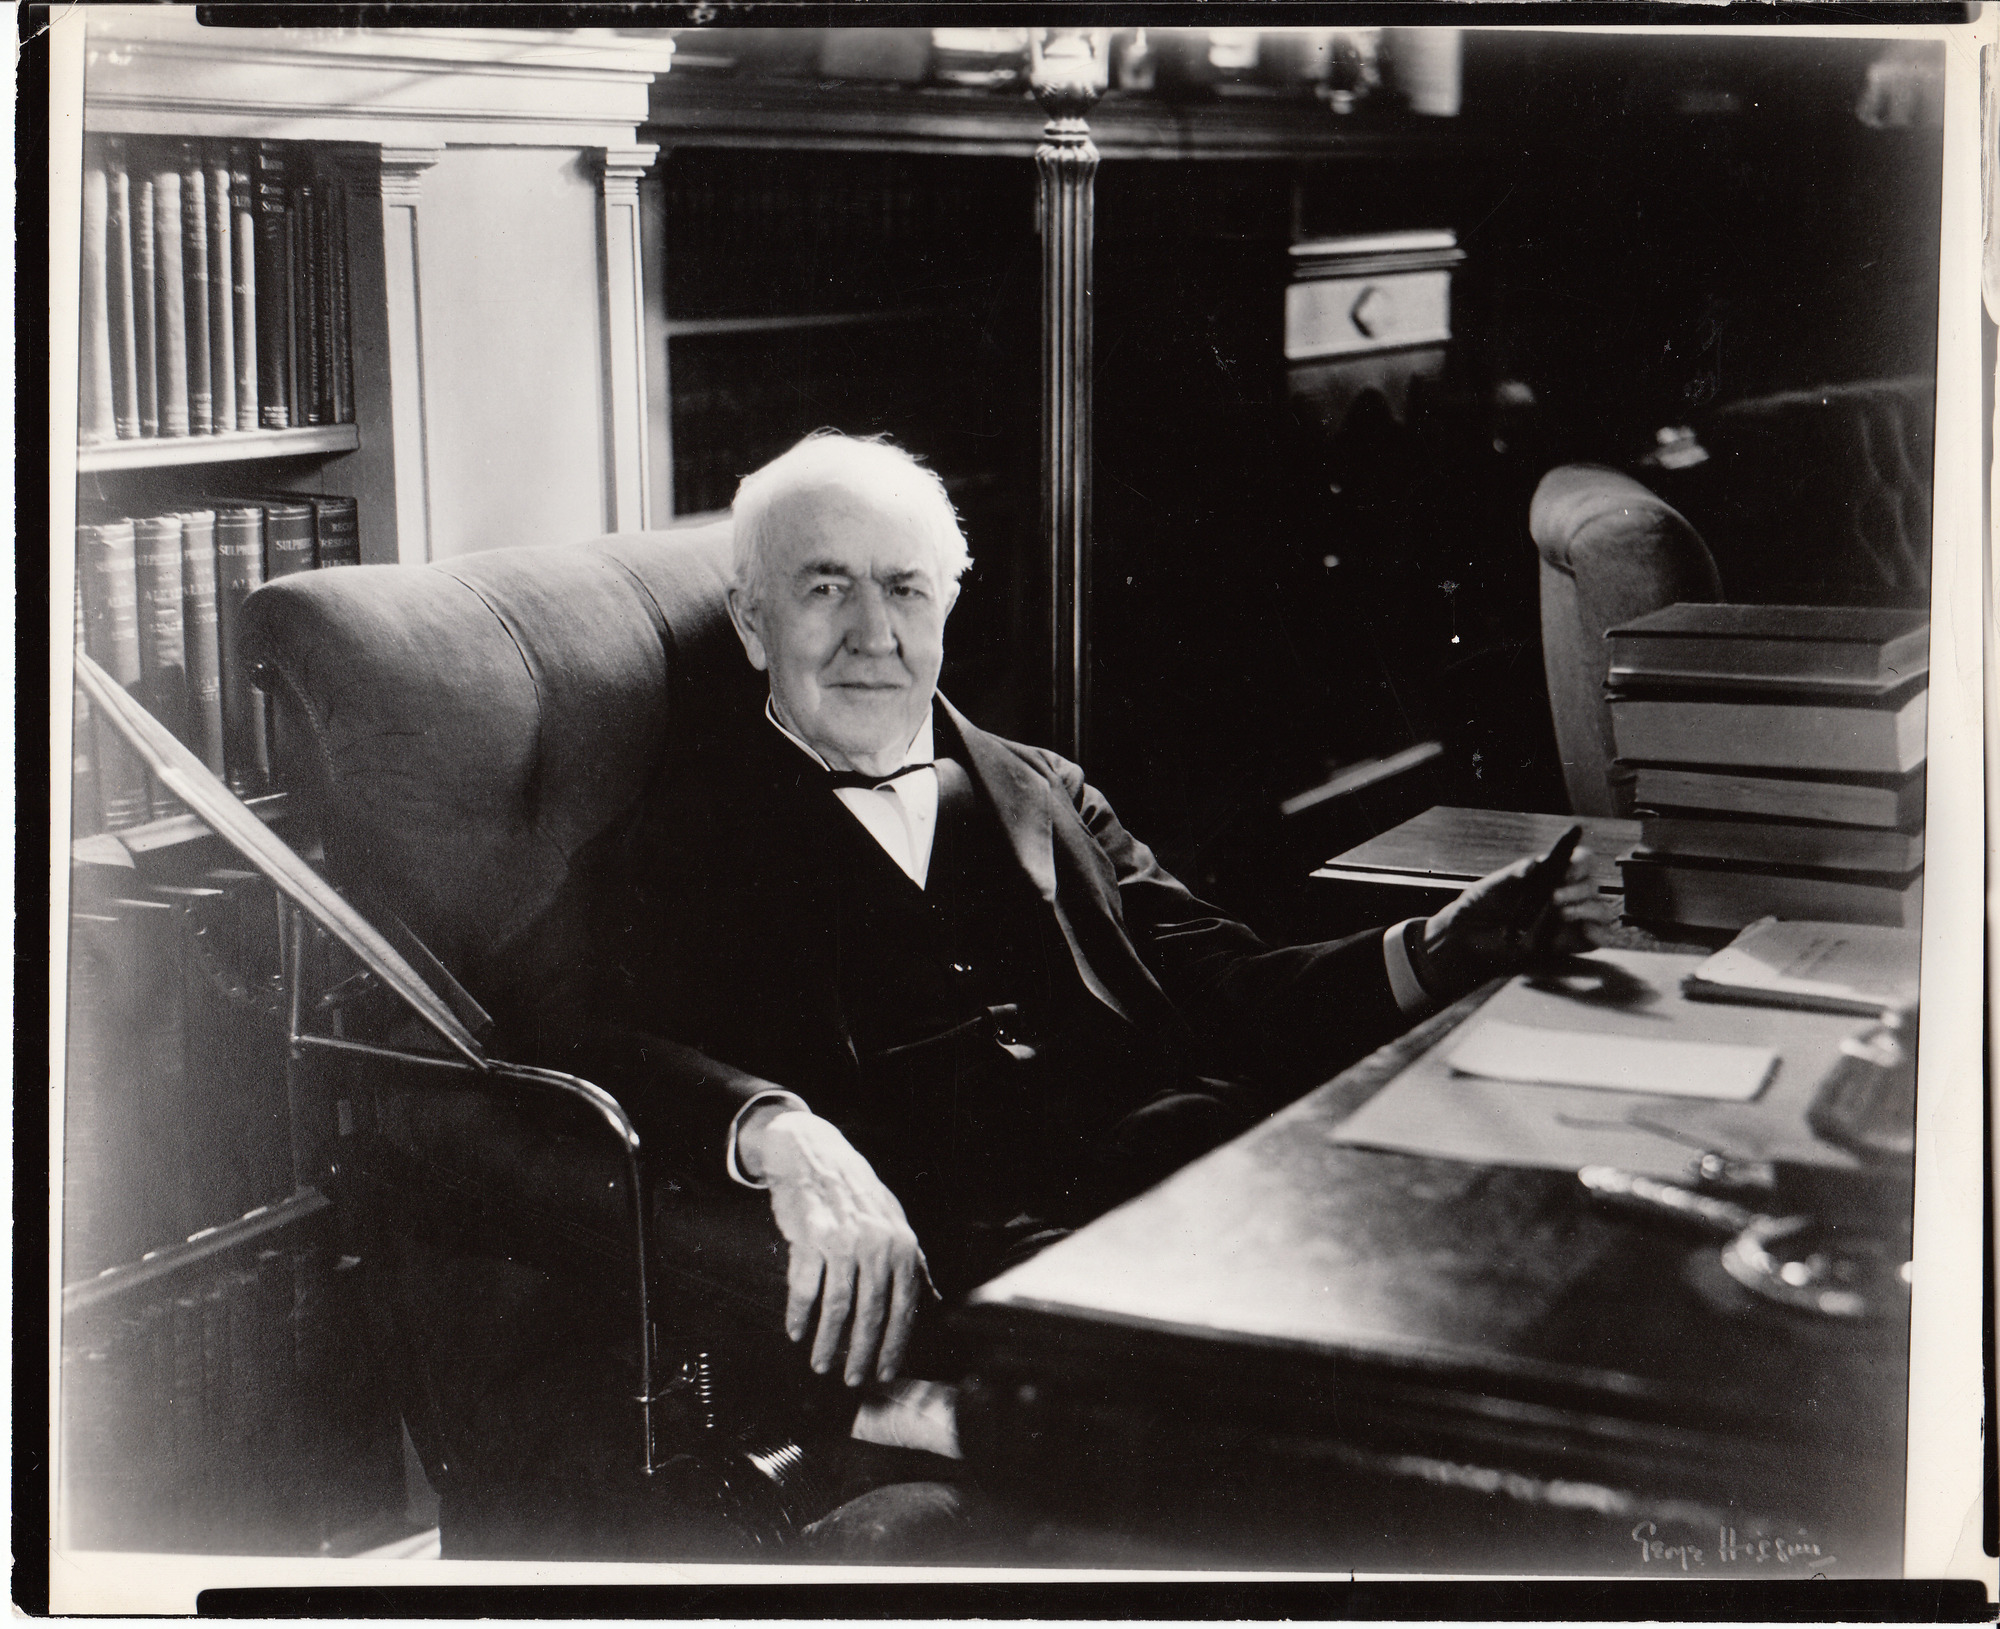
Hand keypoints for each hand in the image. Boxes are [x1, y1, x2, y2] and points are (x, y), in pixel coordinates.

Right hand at [735, 1105, 931, 1385]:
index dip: (896, 1343)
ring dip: (827, 1342)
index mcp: (901, 1244)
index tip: (886, 1372)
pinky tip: (795, 1332)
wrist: (814, 1155)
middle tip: (854, 1380)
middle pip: (871, 1313)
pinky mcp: (809, 1238)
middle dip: (862, 1353)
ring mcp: (841, 1241)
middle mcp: (875, 1244)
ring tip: (821, 1365)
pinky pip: (804, 1287)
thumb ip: (913, 1263)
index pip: (904, 1306)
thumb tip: (934, 1303)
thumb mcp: (894, 1222)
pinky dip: (799, 1314)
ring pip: (837, 1306)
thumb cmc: (857, 1195)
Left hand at [1419, 845, 1617, 998]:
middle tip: (1554, 898)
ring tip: (1561, 914)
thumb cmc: (1478, 909)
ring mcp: (1567, 920)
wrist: (1468, 942)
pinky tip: (1580, 931)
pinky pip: (1596, 938)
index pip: (1579, 861)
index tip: (1567, 871)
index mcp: (1548, 875)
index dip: (1580, 863)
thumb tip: (1533, 865)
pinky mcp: (1567, 944)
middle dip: (1578, 889)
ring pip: (1600, 910)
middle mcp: (1562, 895)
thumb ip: (1511, 876)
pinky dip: (1596, 934)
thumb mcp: (1489, 888)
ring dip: (1588, 910)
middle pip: (1592, 885)